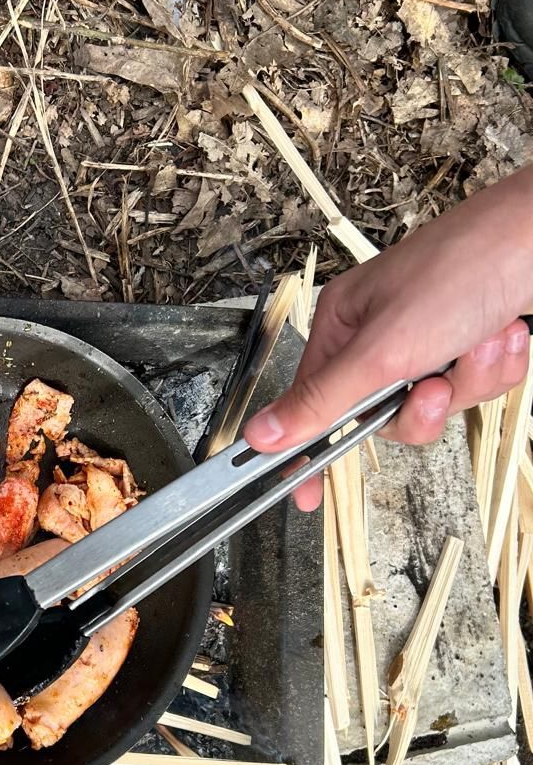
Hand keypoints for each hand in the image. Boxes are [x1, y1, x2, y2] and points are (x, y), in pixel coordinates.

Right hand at [243, 167, 532, 509]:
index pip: (312, 403)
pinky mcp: (469, 342)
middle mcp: (381, 334)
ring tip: (483, 341)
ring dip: (468, 381)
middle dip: (422, 406)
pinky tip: (505, 333)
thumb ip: (321, 400)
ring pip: (436, 404)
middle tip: (434, 385)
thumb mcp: (382, 349)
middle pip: (383, 416)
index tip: (305, 495)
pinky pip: (474, 386)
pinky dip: (494, 368)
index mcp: (343, 326)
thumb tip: (260, 436)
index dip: (309, 450)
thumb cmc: (460, 269)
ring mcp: (428, 339)